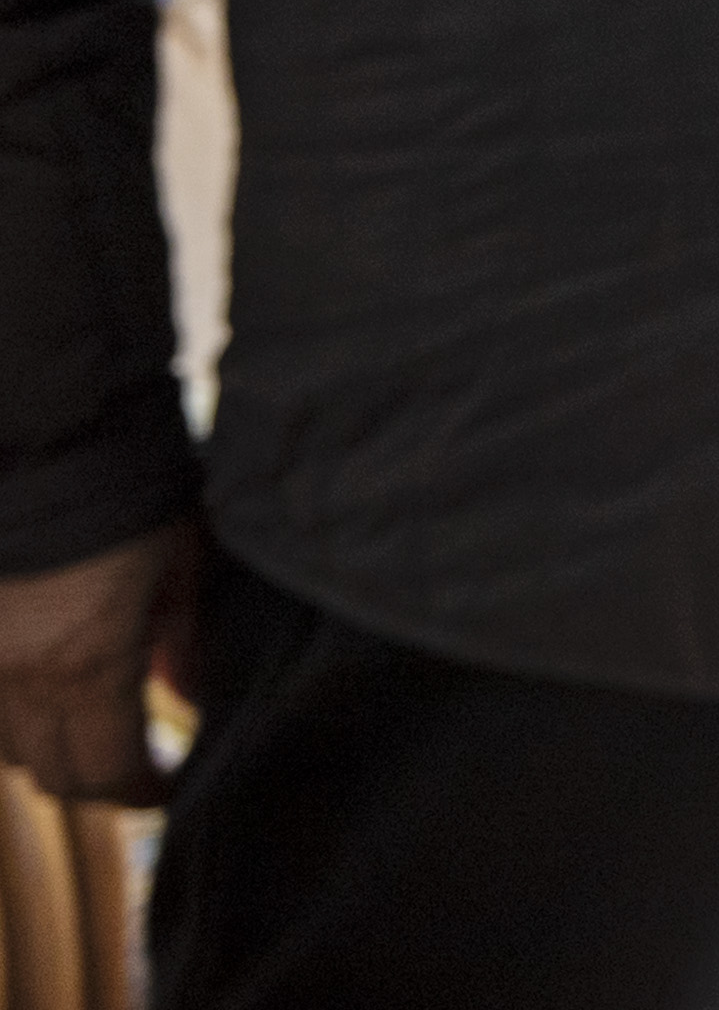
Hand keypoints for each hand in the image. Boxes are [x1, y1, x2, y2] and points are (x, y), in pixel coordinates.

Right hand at [0, 518, 191, 809]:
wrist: (50, 435)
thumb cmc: (133, 491)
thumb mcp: (183, 564)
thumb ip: (185, 643)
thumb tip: (191, 702)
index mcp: (86, 665)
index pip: (105, 772)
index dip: (142, 792)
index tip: (170, 785)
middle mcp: (19, 676)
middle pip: (50, 774)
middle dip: (98, 781)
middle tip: (137, 764)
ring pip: (5, 747)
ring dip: (49, 750)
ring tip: (94, 728)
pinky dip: (12, 717)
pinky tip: (47, 695)